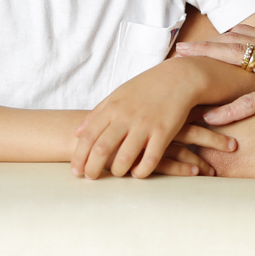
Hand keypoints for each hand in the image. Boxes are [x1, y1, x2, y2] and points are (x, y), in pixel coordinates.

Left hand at [70, 60, 235, 179]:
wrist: (179, 77)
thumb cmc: (147, 87)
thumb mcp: (118, 94)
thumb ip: (97, 113)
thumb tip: (77, 132)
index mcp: (112, 107)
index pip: (88, 137)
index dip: (79, 157)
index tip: (76, 171)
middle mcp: (126, 116)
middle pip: (102, 149)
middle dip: (92, 168)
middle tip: (91, 178)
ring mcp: (145, 124)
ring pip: (124, 157)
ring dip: (117, 171)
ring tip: (116, 174)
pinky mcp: (164, 131)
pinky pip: (150, 159)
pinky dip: (141, 171)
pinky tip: (138, 173)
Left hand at [176, 19, 254, 124]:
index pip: (247, 34)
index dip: (222, 36)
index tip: (201, 37)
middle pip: (233, 45)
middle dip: (204, 48)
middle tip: (178, 52)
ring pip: (237, 66)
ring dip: (208, 71)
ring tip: (182, 77)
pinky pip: (253, 100)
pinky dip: (230, 109)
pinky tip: (211, 116)